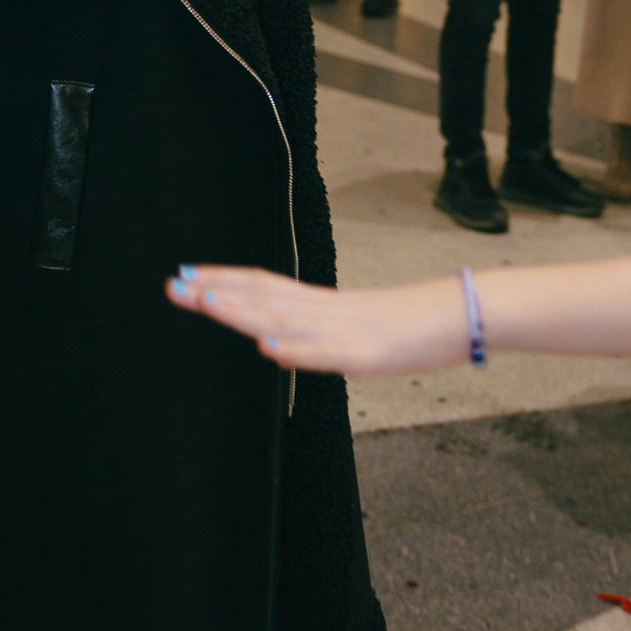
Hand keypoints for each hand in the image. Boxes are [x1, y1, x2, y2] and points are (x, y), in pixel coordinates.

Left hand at [167, 264, 465, 377]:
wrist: (457, 318)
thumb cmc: (406, 327)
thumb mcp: (350, 329)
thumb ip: (311, 332)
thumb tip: (271, 337)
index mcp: (320, 304)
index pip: (262, 285)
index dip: (223, 279)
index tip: (184, 274)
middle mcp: (324, 311)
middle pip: (263, 298)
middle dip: (216, 292)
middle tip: (173, 284)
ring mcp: (343, 332)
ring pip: (286, 319)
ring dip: (244, 312)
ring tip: (206, 302)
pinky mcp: (365, 356)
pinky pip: (326, 354)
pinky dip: (295, 350)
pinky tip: (268, 348)